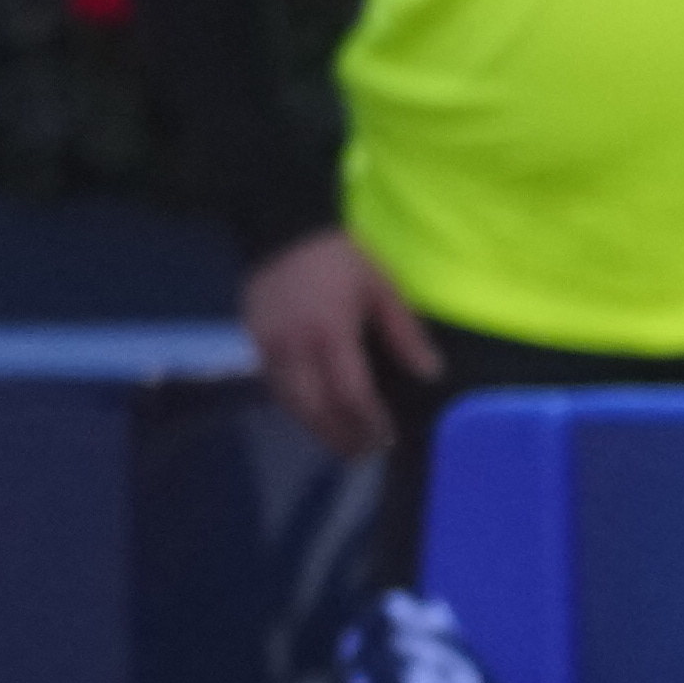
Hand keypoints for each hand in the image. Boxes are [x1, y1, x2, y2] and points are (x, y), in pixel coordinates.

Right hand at [242, 227, 438, 459]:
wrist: (282, 229)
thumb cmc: (340, 259)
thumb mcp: (382, 288)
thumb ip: (405, 333)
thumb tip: (430, 374)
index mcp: (331, 333)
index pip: (351, 394)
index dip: (369, 423)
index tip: (387, 439)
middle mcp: (294, 346)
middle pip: (316, 409)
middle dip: (341, 436)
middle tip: (364, 454)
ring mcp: (268, 346)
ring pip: (291, 404)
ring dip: (317, 429)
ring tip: (343, 444)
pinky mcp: (253, 343)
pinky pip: (275, 387)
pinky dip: (297, 408)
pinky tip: (316, 417)